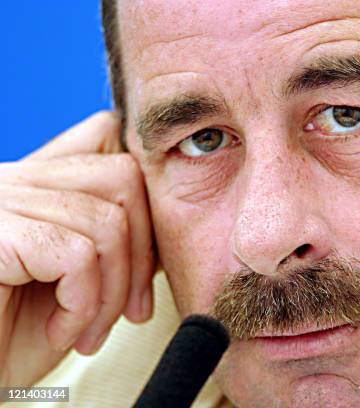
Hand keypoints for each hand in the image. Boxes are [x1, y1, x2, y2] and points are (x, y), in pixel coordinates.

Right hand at [0, 112, 155, 386]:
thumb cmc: (18, 337)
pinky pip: (77, 256)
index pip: (108, 137)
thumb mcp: (80, 281)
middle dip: (142, 254)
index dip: (144, 203)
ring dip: (111, 294)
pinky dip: (82, 305)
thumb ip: (115, 237)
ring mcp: (1, 200)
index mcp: (35, 180)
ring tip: (87, 332)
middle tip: (132, 312)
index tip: (144, 269)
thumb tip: (169, 219)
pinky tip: (60, 332)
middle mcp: (14, 178)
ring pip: (108, 222)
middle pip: (123, 176)